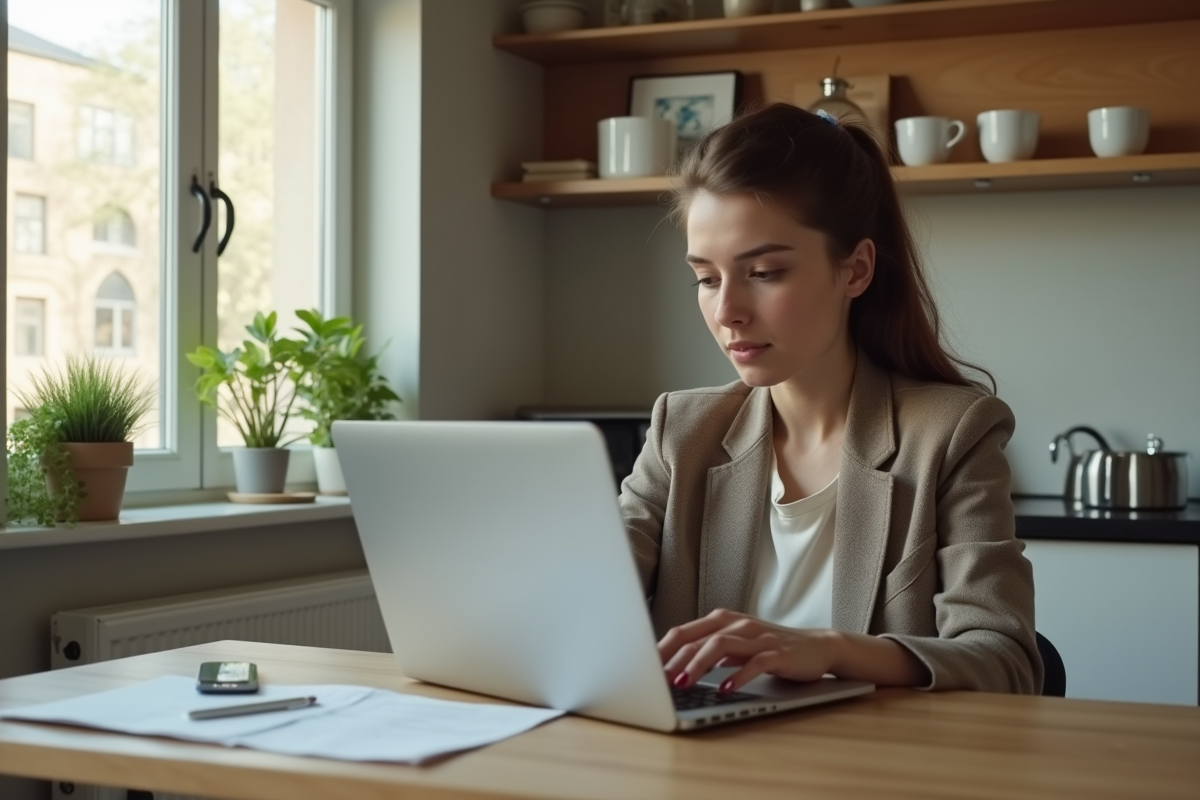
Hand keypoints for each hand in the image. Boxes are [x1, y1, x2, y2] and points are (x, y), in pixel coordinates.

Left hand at [658, 608, 842, 692]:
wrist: (817, 647)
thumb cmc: (769, 648)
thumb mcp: (734, 648)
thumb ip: (707, 653)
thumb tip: (671, 669)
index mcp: (722, 622)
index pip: (683, 632)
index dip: (661, 650)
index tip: (642, 669)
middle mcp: (737, 625)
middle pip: (697, 639)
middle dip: (673, 660)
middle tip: (655, 680)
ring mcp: (758, 638)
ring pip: (720, 646)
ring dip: (697, 665)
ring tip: (682, 683)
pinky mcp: (778, 653)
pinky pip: (754, 663)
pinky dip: (737, 675)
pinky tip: (724, 688)